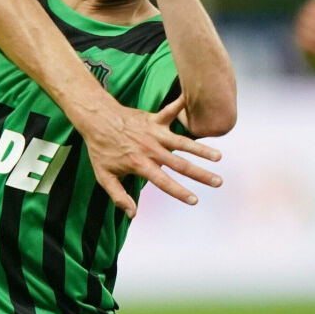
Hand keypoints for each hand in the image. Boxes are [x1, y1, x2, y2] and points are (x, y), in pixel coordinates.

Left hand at [77, 96, 221, 217]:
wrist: (96, 120)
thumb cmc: (100, 149)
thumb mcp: (104, 176)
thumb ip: (119, 196)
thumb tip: (133, 214)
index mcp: (141, 165)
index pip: (164, 182)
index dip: (180, 192)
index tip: (195, 200)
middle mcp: (151, 150)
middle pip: (180, 164)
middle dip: (201, 174)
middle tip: (218, 182)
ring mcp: (155, 133)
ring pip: (182, 142)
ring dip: (201, 149)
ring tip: (218, 157)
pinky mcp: (154, 119)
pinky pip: (171, 111)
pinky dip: (182, 105)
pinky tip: (194, 100)